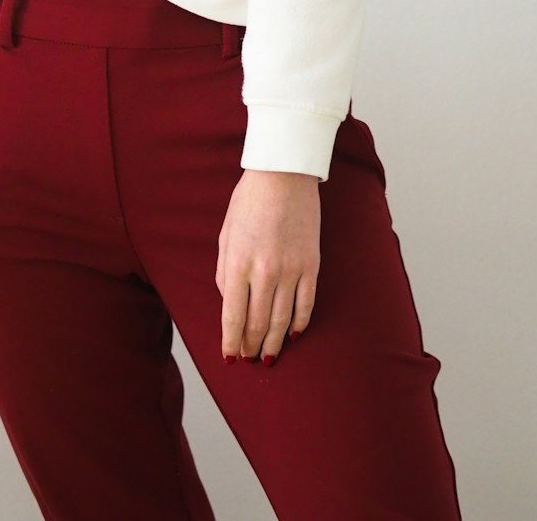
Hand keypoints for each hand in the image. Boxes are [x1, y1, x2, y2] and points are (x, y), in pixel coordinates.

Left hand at [216, 169, 320, 363]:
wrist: (283, 175)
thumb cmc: (249, 202)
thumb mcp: (226, 235)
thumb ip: (225, 271)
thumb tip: (229, 302)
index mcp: (238, 264)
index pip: (233, 317)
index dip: (231, 342)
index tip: (230, 356)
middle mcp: (264, 272)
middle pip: (258, 323)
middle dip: (252, 346)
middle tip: (249, 359)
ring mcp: (291, 270)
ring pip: (282, 320)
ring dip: (274, 343)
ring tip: (269, 357)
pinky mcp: (311, 265)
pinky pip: (306, 304)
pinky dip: (299, 323)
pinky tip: (293, 335)